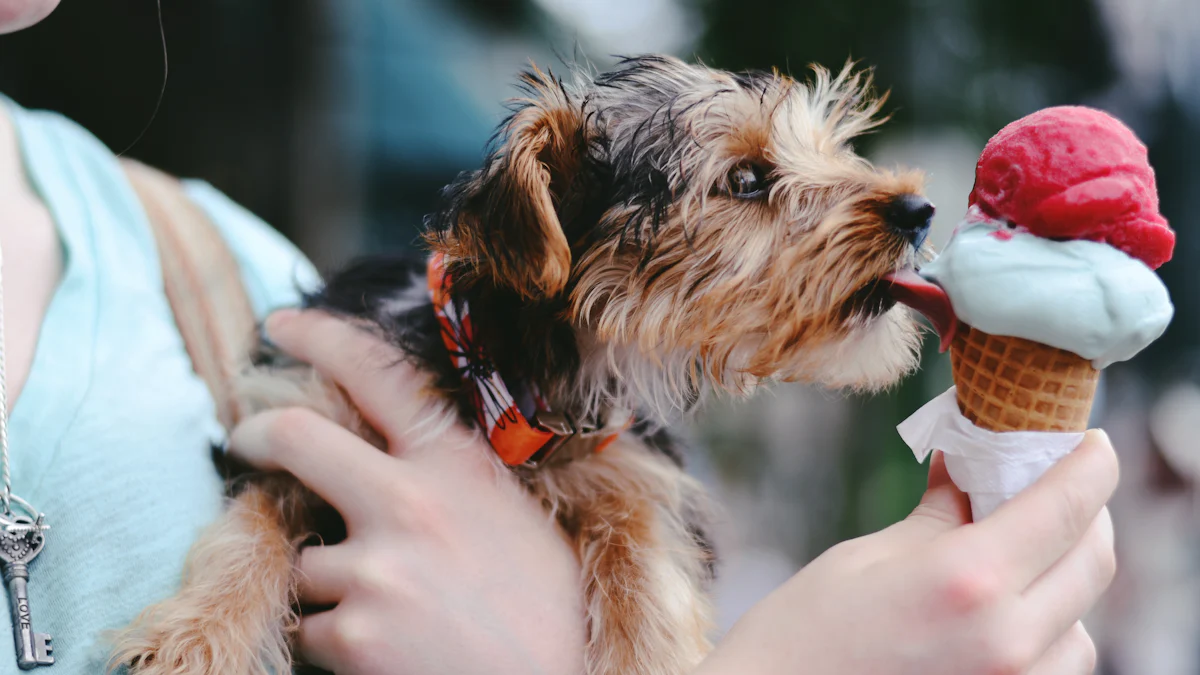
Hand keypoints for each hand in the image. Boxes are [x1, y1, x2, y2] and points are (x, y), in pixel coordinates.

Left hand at [228, 309, 585, 674]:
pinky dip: (333, 639)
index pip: (378, 374)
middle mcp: (408, 503)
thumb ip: (452, 478)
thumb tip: (390, 456)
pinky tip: (388, 647)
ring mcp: (375, 569)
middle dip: (255, 434)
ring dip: (327, 581)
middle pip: (297, 438)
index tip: (281, 326)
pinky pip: (308, 626)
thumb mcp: (515, 514)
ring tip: (389, 608)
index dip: (319, 338)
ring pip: (303, 558)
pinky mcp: (352, 634)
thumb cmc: (547, 605)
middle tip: (243, 438)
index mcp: (456, 465)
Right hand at [697, 432, 1117, 674]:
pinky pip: (1058, 663)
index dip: (1090, 464)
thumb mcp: (868, 557)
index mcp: (968, 581)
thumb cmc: (802, 635)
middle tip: (1052, 485)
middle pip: (1093, 561)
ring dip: (1065, 576)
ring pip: (1083, 620)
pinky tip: (1004, 609)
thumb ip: (939, 514)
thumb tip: (968, 466)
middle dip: (1084, 513)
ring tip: (1020, 552)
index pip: (1067, 507)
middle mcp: (1008, 640)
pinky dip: (1049, 628)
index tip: (1089, 442)